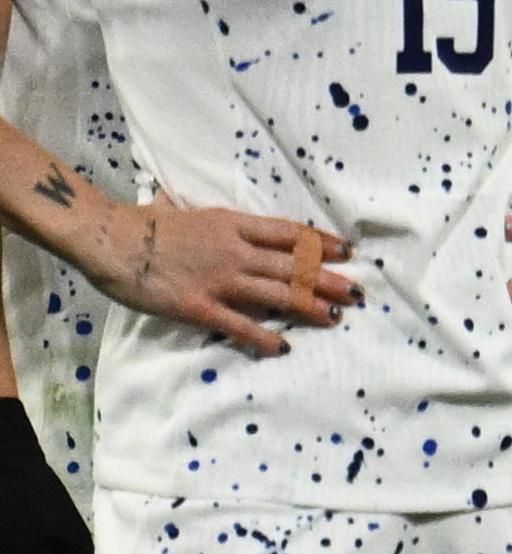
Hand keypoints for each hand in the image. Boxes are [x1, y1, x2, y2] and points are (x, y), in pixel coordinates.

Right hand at [109, 202, 354, 349]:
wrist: (111, 239)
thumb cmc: (143, 223)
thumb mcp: (183, 210)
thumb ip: (203, 217)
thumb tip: (189, 206)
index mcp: (232, 224)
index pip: (289, 233)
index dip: (322, 243)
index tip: (347, 251)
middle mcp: (235, 251)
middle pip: (294, 266)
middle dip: (329, 280)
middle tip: (357, 292)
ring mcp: (220, 279)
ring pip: (278, 295)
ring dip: (310, 307)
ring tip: (335, 317)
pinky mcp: (200, 306)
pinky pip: (240, 325)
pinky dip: (264, 337)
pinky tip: (284, 346)